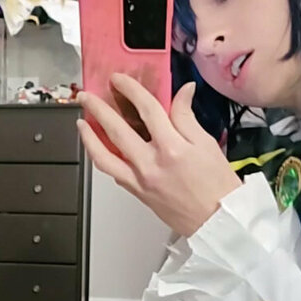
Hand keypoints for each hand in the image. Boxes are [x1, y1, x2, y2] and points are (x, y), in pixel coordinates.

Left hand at [77, 73, 240, 236]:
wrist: (217, 221)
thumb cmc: (218, 187)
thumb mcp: (207, 144)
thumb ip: (187, 117)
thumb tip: (183, 92)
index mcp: (171, 147)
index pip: (145, 109)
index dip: (129, 89)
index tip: (119, 79)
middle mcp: (151, 164)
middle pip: (116, 129)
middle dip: (98, 108)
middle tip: (87, 96)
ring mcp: (140, 180)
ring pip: (104, 156)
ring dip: (89, 137)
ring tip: (82, 123)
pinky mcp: (137, 192)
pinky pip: (112, 173)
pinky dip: (102, 158)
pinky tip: (99, 148)